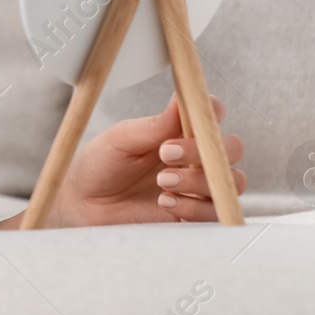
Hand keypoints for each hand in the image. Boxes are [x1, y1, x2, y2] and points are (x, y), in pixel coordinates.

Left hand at [50, 94, 246, 226]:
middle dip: (203, 150)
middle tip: (166, 153)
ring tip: (161, 181)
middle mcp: (195, 158)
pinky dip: (194, 207)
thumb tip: (181, 98)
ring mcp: (198, 188)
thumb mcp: (119, 141)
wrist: (83, 206)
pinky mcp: (195, 216)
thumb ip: (153, 126)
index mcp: (179, 131)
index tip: (195, 116)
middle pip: (230, 148)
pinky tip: (165, 202)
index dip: (212, 111)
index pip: (211, 114)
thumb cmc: (99, 167)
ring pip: (230, 182)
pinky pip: (217, 212)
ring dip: (199, 180)